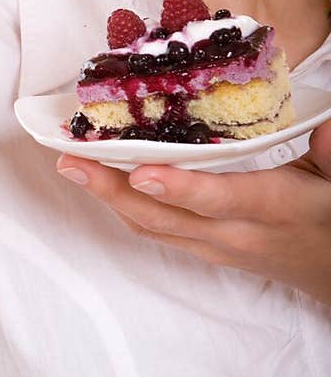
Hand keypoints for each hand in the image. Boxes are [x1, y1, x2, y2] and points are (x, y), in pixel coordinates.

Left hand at [55, 118, 330, 306]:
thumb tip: (326, 124)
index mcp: (274, 208)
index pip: (221, 199)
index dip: (180, 187)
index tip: (140, 171)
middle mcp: (236, 233)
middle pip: (166, 217)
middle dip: (113, 189)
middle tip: (71, 160)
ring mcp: (215, 246)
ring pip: (152, 226)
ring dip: (107, 197)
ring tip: (71, 163)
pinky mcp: (203, 251)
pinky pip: (155, 231)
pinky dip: (123, 206)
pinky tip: (99, 180)